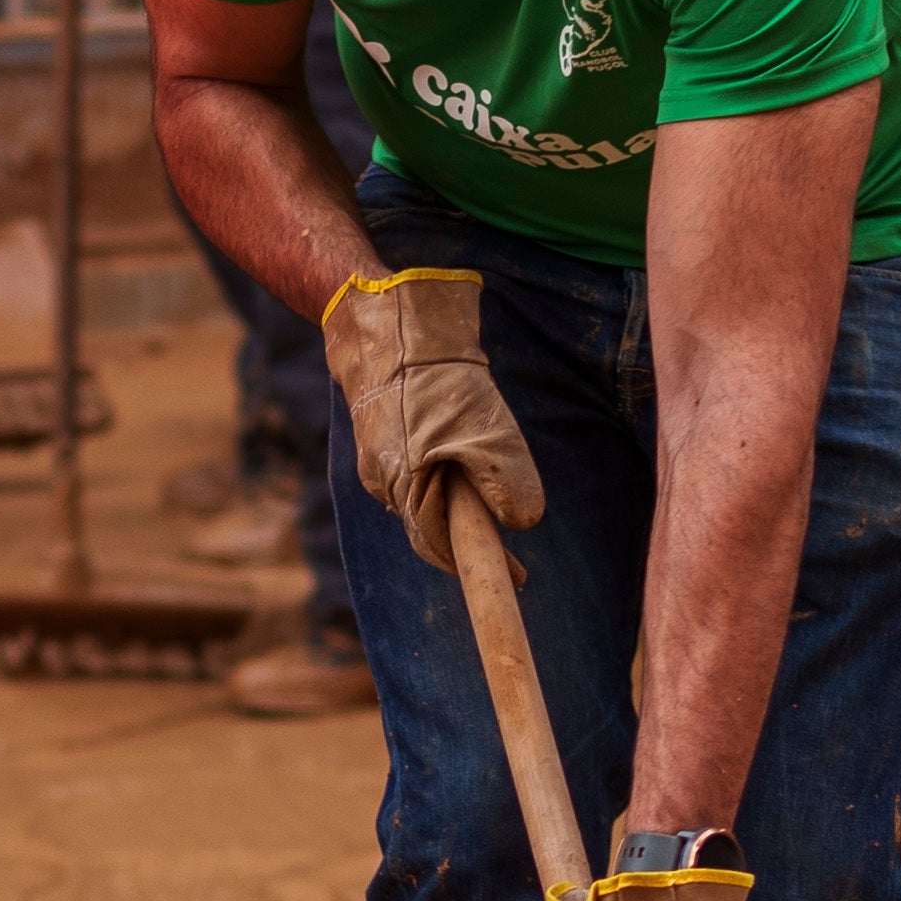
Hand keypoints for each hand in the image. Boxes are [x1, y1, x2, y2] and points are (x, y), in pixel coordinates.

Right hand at [320, 265, 545, 545]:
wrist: (385, 322)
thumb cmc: (434, 378)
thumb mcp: (483, 430)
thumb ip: (504, 479)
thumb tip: (522, 522)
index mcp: (404, 487)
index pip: (441, 549)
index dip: (479, 567)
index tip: (518, 578)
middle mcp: (384, 481)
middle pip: (431, 527)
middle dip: (469, 538)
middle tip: (513, 544)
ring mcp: (378, 459)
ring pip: (424, 497)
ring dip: (457, 502)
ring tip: (491, 490)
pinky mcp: (382, 436)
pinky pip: (416, 472)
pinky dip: (442, 475)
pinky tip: (459, 453)